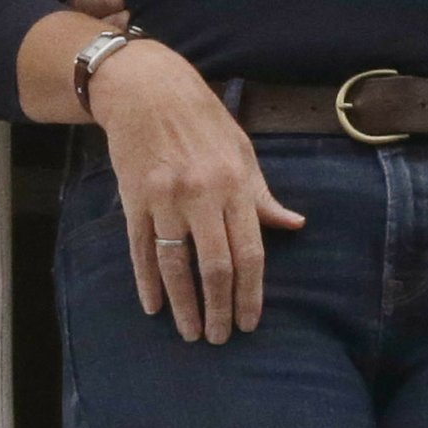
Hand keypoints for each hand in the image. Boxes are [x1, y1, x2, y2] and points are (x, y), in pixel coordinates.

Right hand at [82, 41, 304, 342]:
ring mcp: (164, 198)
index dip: (251, 292)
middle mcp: (200, 194)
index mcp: (234, 184)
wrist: (148, 89)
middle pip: (213, 266)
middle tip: (221, 338)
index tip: (251, 322)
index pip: (248, 251)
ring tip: (191, 333)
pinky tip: (154, 306)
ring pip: (175, 265)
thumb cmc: (203, 120)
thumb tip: (294, 225)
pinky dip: (147, 282)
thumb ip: (262, 196)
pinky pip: (141, 249)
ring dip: (184, 305)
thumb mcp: (242, 151)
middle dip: (219, 308)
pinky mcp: (134, 199)